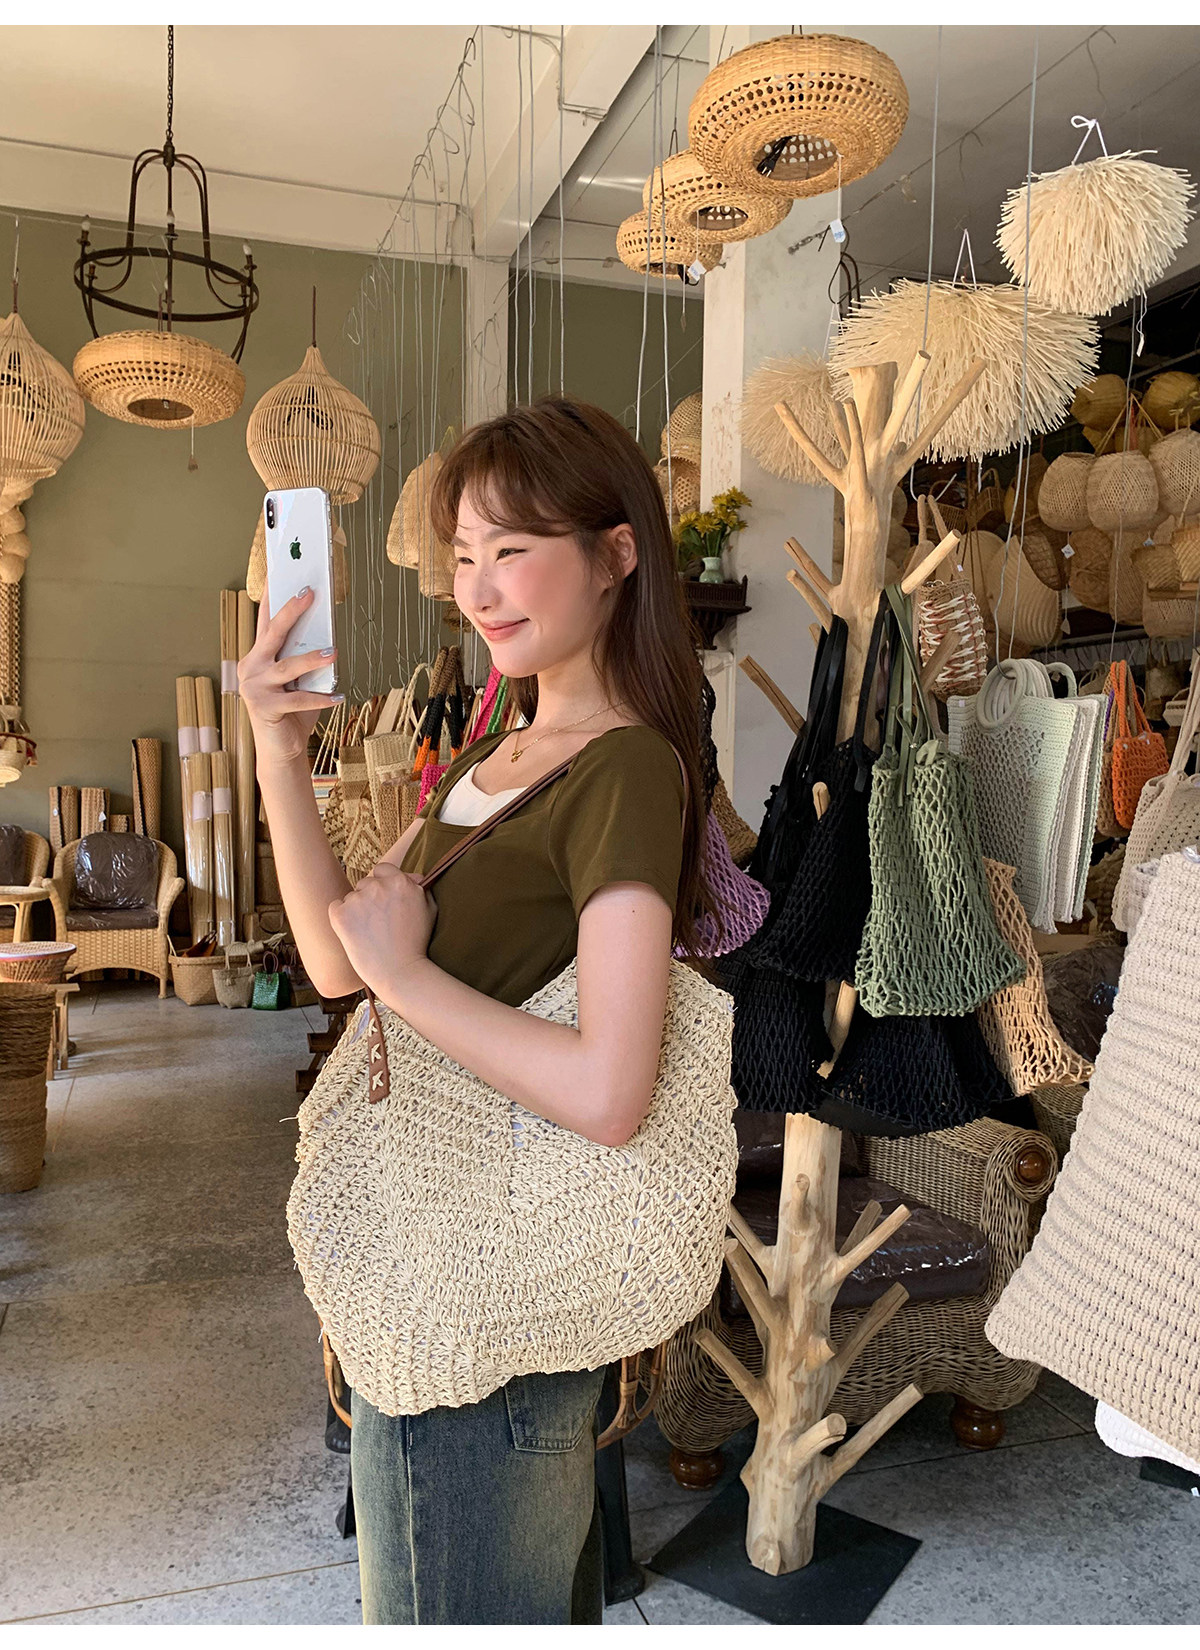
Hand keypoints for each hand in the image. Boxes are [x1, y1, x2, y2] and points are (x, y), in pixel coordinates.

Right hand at [238, 587, 340, 768]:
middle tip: (310, 592)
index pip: (264, 620)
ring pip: (287, 666)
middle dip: (292, 610)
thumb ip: (304, 661)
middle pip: (273, 633)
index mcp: (257, 657)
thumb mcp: (299, 681)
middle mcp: (251, 668)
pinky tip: (338, 696)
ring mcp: (254, 688)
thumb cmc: (293, 712)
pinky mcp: (264, 708)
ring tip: (332, 652)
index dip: (272, 596)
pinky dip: (320, 699)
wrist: (281, 751)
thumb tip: (327, 638)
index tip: (279, 570)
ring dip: (312, 658)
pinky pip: (298, 699)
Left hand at [328, 861, 436, 985]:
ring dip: (357, 910)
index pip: (382, 869)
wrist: (400, 972)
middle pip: (365, 884)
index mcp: (400, 882)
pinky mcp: (341, 915)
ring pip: (351, 897)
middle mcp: (378, 887)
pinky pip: (335, 907)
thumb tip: (411, 876)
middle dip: (370, 898)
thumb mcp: (429, 910)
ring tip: (369, 933)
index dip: (383, 884)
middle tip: (379, 922)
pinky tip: (354, 933)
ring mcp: (358, 900)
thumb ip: (421, 888)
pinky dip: (341, 918)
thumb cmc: (417, 944)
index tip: (385, 901)